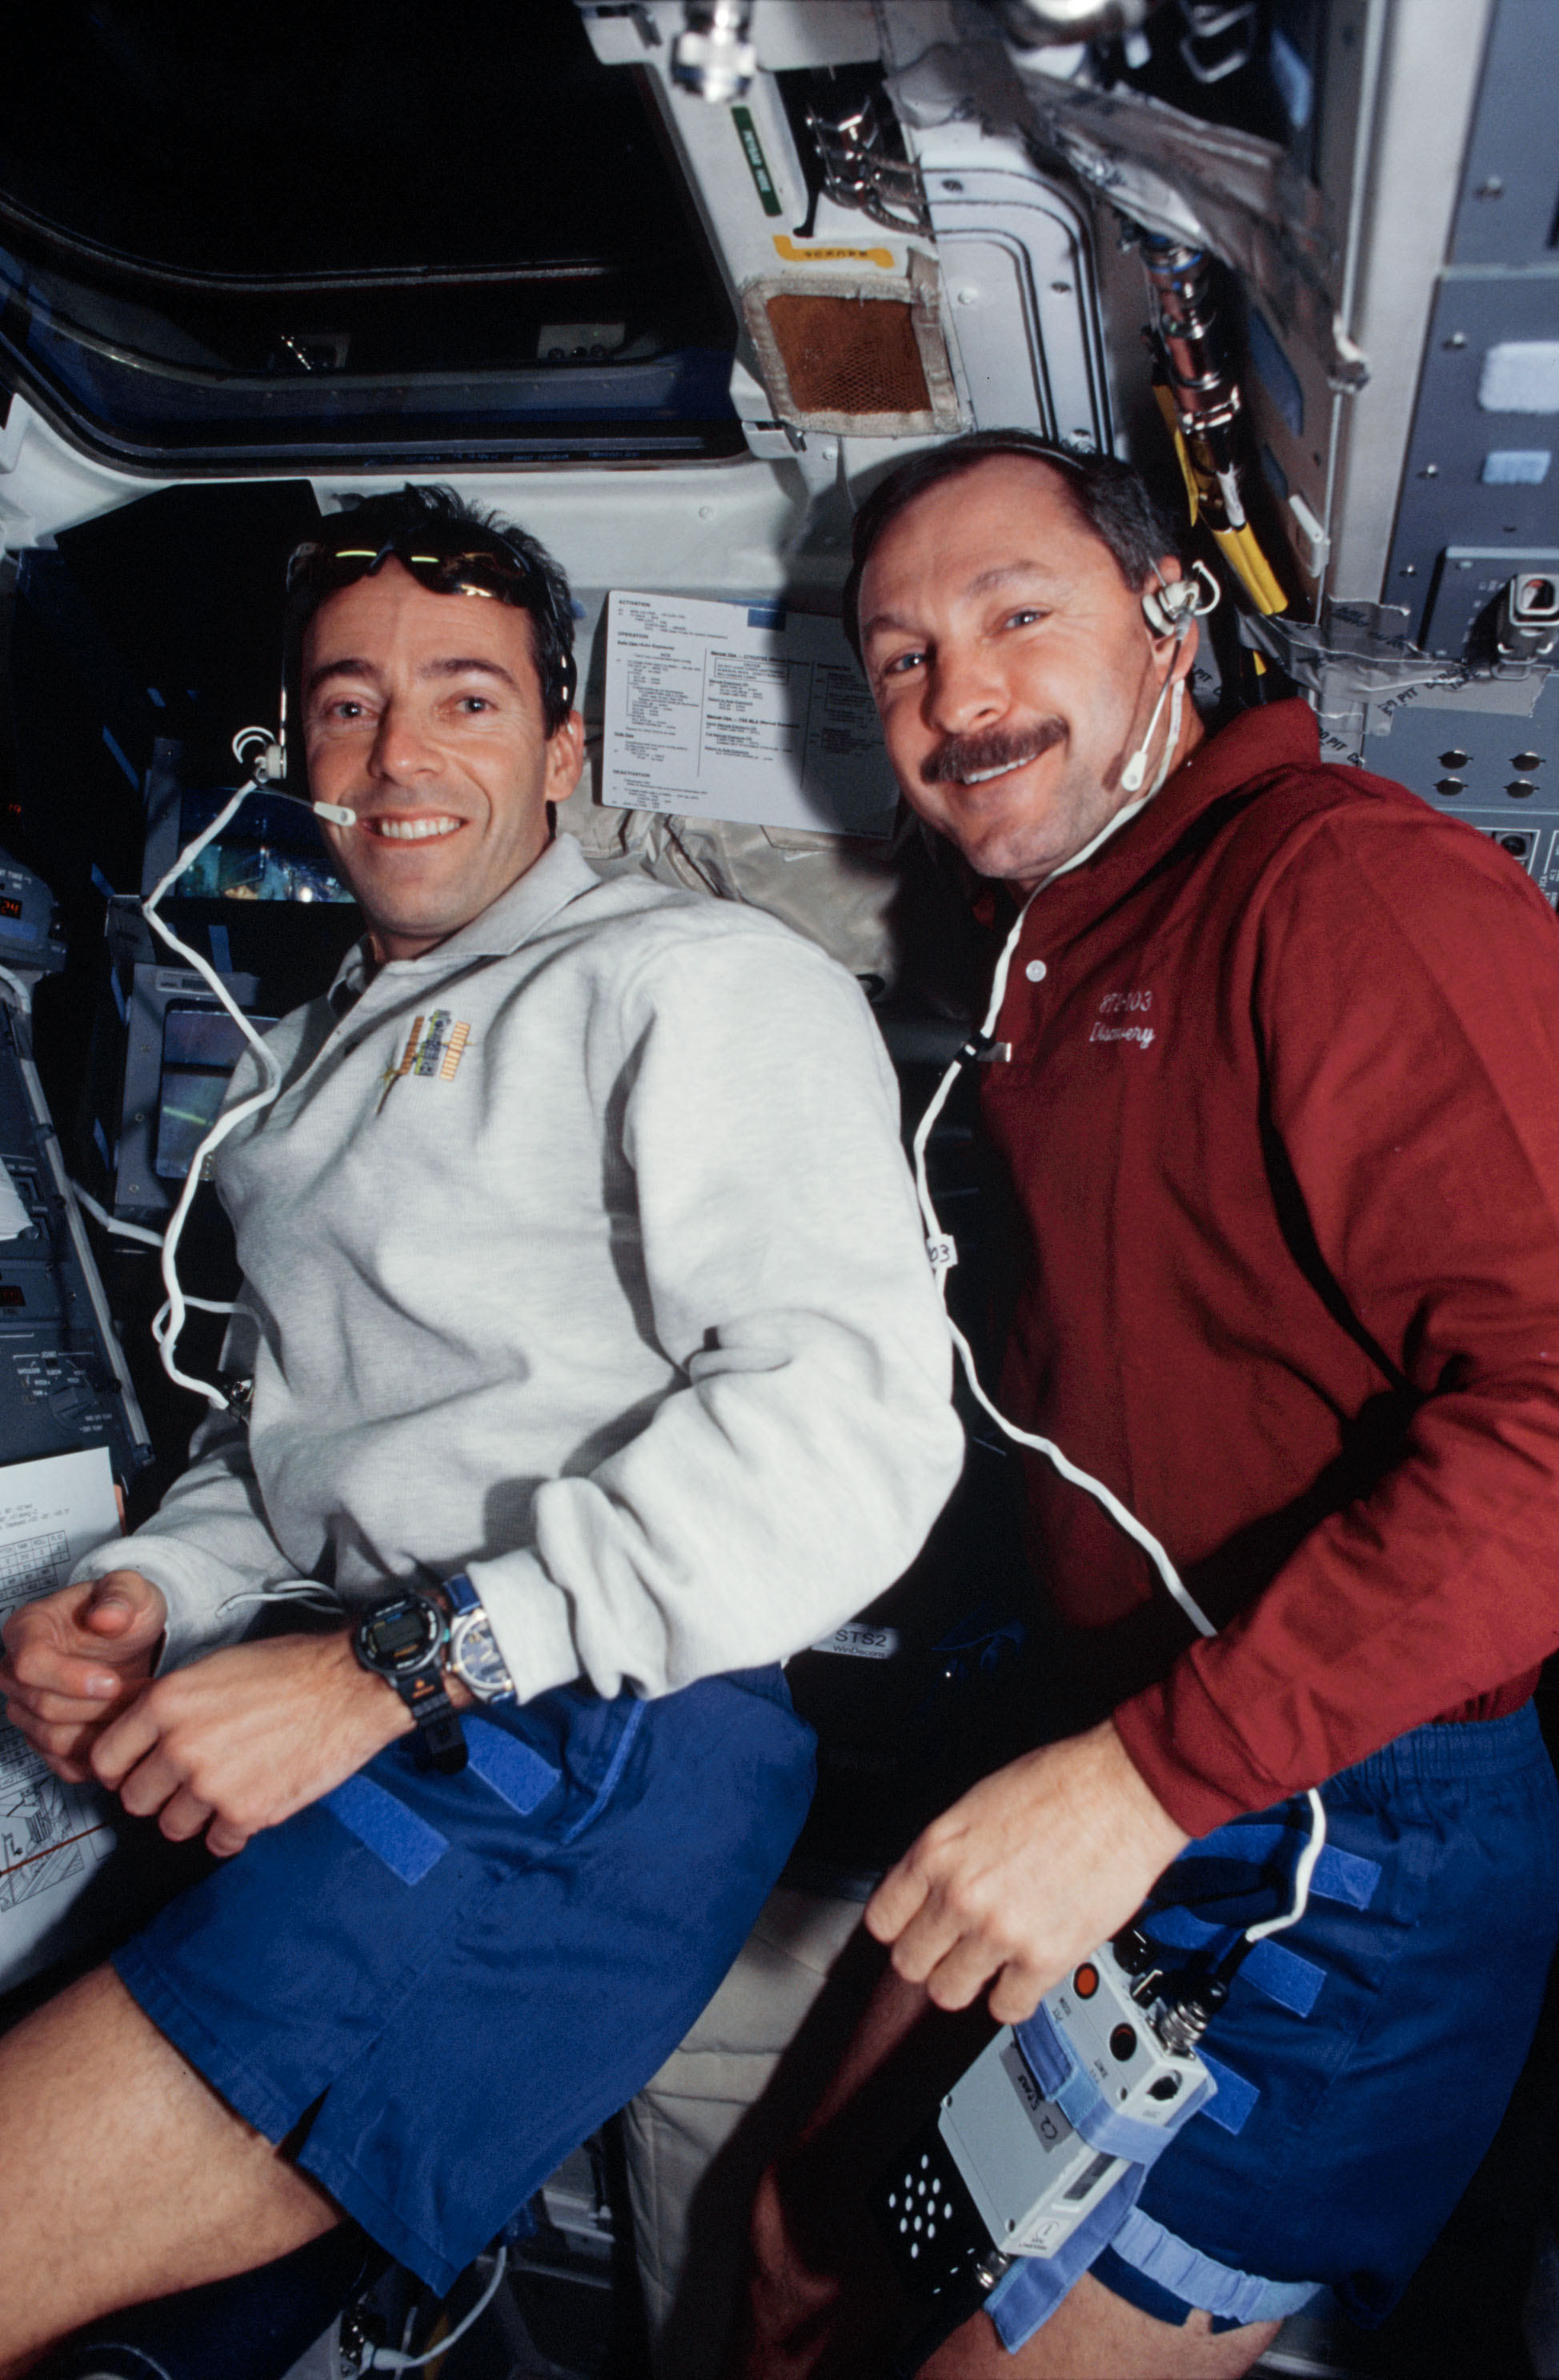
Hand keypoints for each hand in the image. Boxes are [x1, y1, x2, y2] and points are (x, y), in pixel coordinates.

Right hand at [0, 1570, 166, 1782]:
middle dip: (98, 1707)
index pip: (30, 1664)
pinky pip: (63, 1763)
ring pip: (52, 1739)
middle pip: (43, 1706)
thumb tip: (106, 1617)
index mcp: (27, 1629)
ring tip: (140, 1713)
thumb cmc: (124, 1613)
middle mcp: (16, 1671)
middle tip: (141, 1697)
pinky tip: (128, 1736)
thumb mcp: (132, 1590)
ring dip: (102, 1732)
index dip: (70, 1679)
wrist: (129, 1643)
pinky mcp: (44, 1738)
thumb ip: (121, 1596)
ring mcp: (26, 1708)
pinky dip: (99, 1757)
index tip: (112, 1682)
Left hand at [89, 1629, 424, 1857]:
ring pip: (172, 1827)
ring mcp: (211, 1785)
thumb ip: (173, 1703)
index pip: (105, 1760)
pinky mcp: (247, 1814)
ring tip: (224, 1791)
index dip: (120, 1769)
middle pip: (135, 1801)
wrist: (352, 1686)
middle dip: (158, 1794)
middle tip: (185, 1783)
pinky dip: (233, 1831)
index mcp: (167, 1703)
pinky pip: (218, 1844)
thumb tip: (143, 1728)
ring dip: (195, 1816)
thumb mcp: (215, 1667)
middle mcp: (180, 1746)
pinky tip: (252, 1802)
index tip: (135, 1772)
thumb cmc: (292, 1668)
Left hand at [865, 1720, 1189, 2024]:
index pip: (882, 1920)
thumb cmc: (1059, 1786)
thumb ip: (948, 1854)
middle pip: (910, 1963)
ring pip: (949, 1993)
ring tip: (989, 1962)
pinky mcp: (1043, 1958)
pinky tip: (1023, 1974)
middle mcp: (959, 1895)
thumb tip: (931, 1888)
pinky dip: (1013, 1997)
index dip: (900, 1927)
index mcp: (937, 1851)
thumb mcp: (977, 1805)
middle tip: (952, 1949)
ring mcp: (998, 1931)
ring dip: (968, 1981)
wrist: (1121, 1792)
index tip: (914, 1929)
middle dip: (930, 1958)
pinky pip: (1006, 2008)